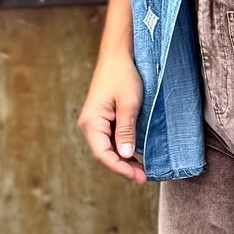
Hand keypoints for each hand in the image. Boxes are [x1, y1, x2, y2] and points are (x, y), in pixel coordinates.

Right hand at [76, 53, 147, 181]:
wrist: (117, 56)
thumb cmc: (123, 76)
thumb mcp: (129, 104)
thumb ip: (126, 130)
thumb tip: (125, 155)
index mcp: (92, 123)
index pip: (103, 154)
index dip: (120, 168)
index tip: (138, 177)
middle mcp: (90, 125)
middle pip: (105, 154)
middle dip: (123, 167)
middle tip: (144, 177)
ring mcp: (95, 122)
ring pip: (108, 148)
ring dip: (124, 160)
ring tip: (142, 170)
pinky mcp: (103, 119)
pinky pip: (111, 140)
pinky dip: (123, 149)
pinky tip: (136, 156)